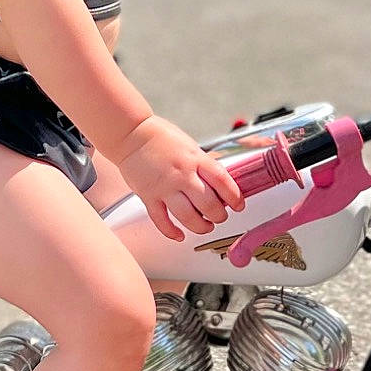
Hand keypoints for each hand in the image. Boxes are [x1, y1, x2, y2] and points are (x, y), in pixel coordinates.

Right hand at [109, 115, 245, 242]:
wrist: (131, 134)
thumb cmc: (161, 138)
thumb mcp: (191, 146)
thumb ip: (204, 165)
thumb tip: (221, 184)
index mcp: (196, 159)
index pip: (223, 181)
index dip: (235, 197)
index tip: (239, 205)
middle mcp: (182, 174)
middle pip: (208, 204)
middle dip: (219, 216)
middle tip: (220, 217)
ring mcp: (165, 187)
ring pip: (188, 216)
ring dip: (201, 226)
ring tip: (205, 227)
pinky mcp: (148, 196)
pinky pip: (162, 221)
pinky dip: (172, 232)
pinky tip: (180, 235)